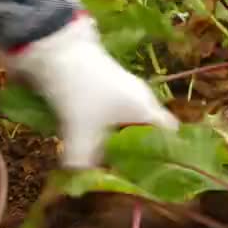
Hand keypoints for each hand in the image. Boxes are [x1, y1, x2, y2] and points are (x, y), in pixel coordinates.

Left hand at [7, 14, 178, 167]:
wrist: (56, 48)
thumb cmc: (80, 91)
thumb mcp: (79, 131)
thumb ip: (83, 160)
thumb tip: (81, 178)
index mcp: (146, 108)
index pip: (171, 134)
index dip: (167, 154)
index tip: (157, 172)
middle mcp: (141, 98)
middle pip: (148, 130)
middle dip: (139, 151)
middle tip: (127, 171)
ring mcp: (124, 89)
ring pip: (129, 121)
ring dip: (119, 138)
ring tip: (108, 159)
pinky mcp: (106, 84)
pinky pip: (113, 112)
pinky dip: (106, 126)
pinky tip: (91, 137)